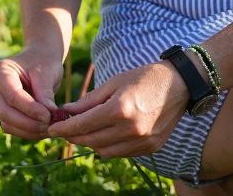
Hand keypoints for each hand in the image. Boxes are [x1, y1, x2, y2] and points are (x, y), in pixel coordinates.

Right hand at [0, 49, 63, 139]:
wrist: (41, 60)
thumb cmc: (44, 62)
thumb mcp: (47, 72)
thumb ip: (45, 94)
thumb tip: (48, 117)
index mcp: (0, 71)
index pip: (12, 95)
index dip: (30, 109)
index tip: (49, 116)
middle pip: (5, 112)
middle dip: (28, 123)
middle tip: (50, 126)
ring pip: (8, 124)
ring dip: (29, 131)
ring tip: (50, 129)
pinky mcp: (4, 112)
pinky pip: (13, 128)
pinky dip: (28, 132)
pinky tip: (44, 129)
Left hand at [47, 61, 186, 157]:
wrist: (180, 85)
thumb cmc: (143, 78)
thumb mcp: (113, 83)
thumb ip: (89, 100)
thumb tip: (67, 112)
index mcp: (120, 109)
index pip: (84, 125)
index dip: (65, 128)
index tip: (52, 129)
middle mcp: (131, 129)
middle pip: (92, 141)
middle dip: (75, 136)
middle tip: (64, 130)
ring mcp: (142, 141)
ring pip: (105, 151)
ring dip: (91, 143)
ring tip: (83, 132)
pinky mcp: (151, 148)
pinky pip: (121, 154)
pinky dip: (109, 147)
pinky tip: (105, 135)